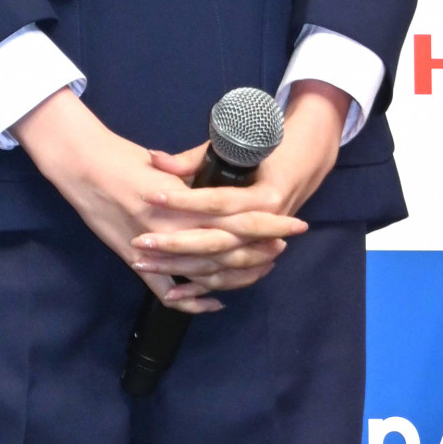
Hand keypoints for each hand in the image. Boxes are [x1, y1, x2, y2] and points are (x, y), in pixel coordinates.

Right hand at [13, 80, 348, 311]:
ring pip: (203, 271)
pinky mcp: (135, 262)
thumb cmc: (121, 158)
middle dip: (258, 250)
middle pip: (225, 248)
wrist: (79, 166)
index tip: (291, 223)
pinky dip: (191, 300)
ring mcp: (151, 249)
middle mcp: (167, 229)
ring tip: (261, 270)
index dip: (266, 223)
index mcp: (178, 200)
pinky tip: (214, 302)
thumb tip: (227, 183)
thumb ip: (193, 176)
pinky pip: (167, 290)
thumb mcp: (163, 163)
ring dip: (235, 274)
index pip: (234, 217)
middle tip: (283, 249)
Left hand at [138, 78, 349, 300]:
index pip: (218, 202)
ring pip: (217, 267)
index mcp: (264, 196)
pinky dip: (199, 290)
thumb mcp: (234, 151)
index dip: (184, 200)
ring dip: (178, 268)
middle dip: (175, 244)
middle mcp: (265, 226)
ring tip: (140, 262)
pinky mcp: (255, 259)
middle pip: (216, 242)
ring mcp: (262, 247)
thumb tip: (156, 160)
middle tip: (139, 241)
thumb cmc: (265, 156)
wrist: (302, 167)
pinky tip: (171, 292)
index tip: (150, 195)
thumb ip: (193, 160)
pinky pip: (225, 281)